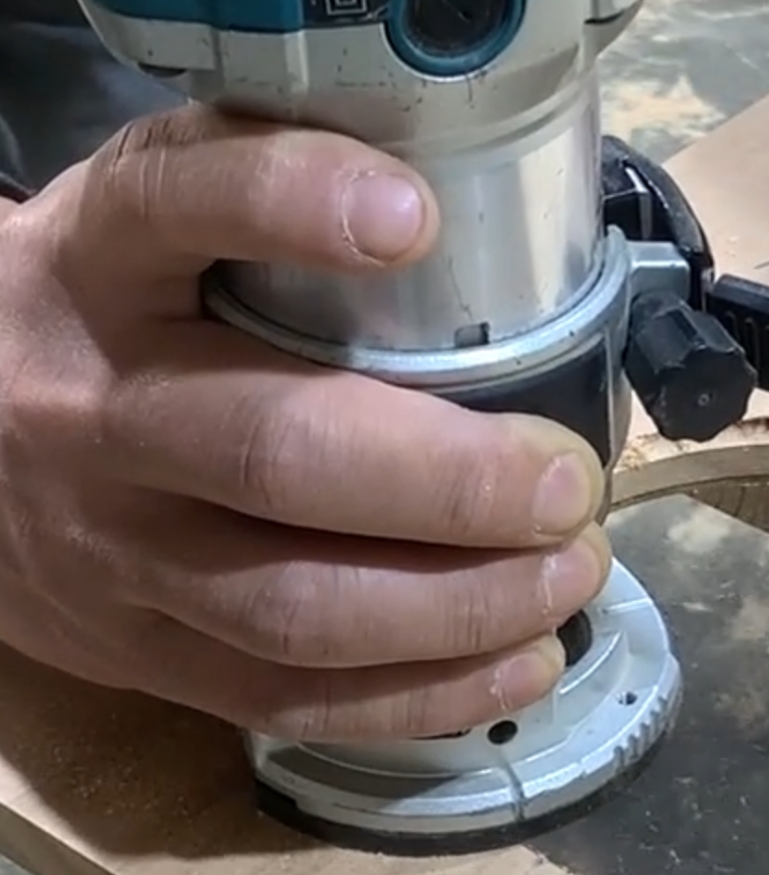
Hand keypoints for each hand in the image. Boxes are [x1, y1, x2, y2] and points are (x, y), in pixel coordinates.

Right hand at [0, 107, 611, 739]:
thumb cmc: (99, 312)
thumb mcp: (140, 218)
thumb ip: (253, 188)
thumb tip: (462, 177)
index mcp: (97, 265)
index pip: (177, 206)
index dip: (293, 204)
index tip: (415, 218)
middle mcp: (93, 409)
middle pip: (274, 453)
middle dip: (449, 479)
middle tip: (565, 480)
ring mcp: (110, 551)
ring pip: (293, 604)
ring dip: (459, 603)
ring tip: (568, 569)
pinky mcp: (136, 655)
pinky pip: (286, 698)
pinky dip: (421, 695)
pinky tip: (522, 660)